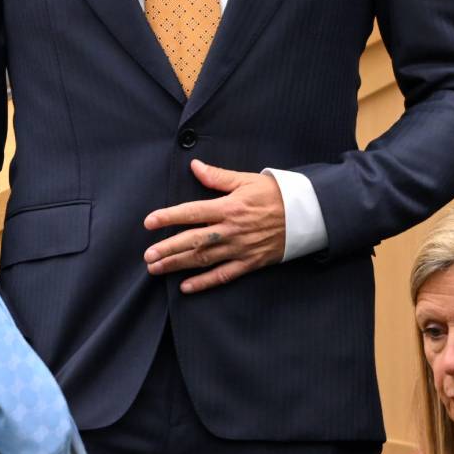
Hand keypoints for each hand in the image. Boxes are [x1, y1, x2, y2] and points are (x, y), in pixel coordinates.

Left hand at [143, 160, 287, 293]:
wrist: (306, 214)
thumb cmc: (275, 194)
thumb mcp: (246, 180)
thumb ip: (218, 177)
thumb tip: (195, 166)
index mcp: (228, 207)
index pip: (192, 212)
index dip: (168, 217)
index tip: (149, 222)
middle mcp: (231, 230)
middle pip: (193, 241)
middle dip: (168, 249)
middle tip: (147, 255)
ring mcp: (239, 248)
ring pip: (203, 259)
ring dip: (178, 265)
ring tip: (157, 269)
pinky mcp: (249, 262)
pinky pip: (223, 275)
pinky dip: (204, 283)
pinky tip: (186, 287)